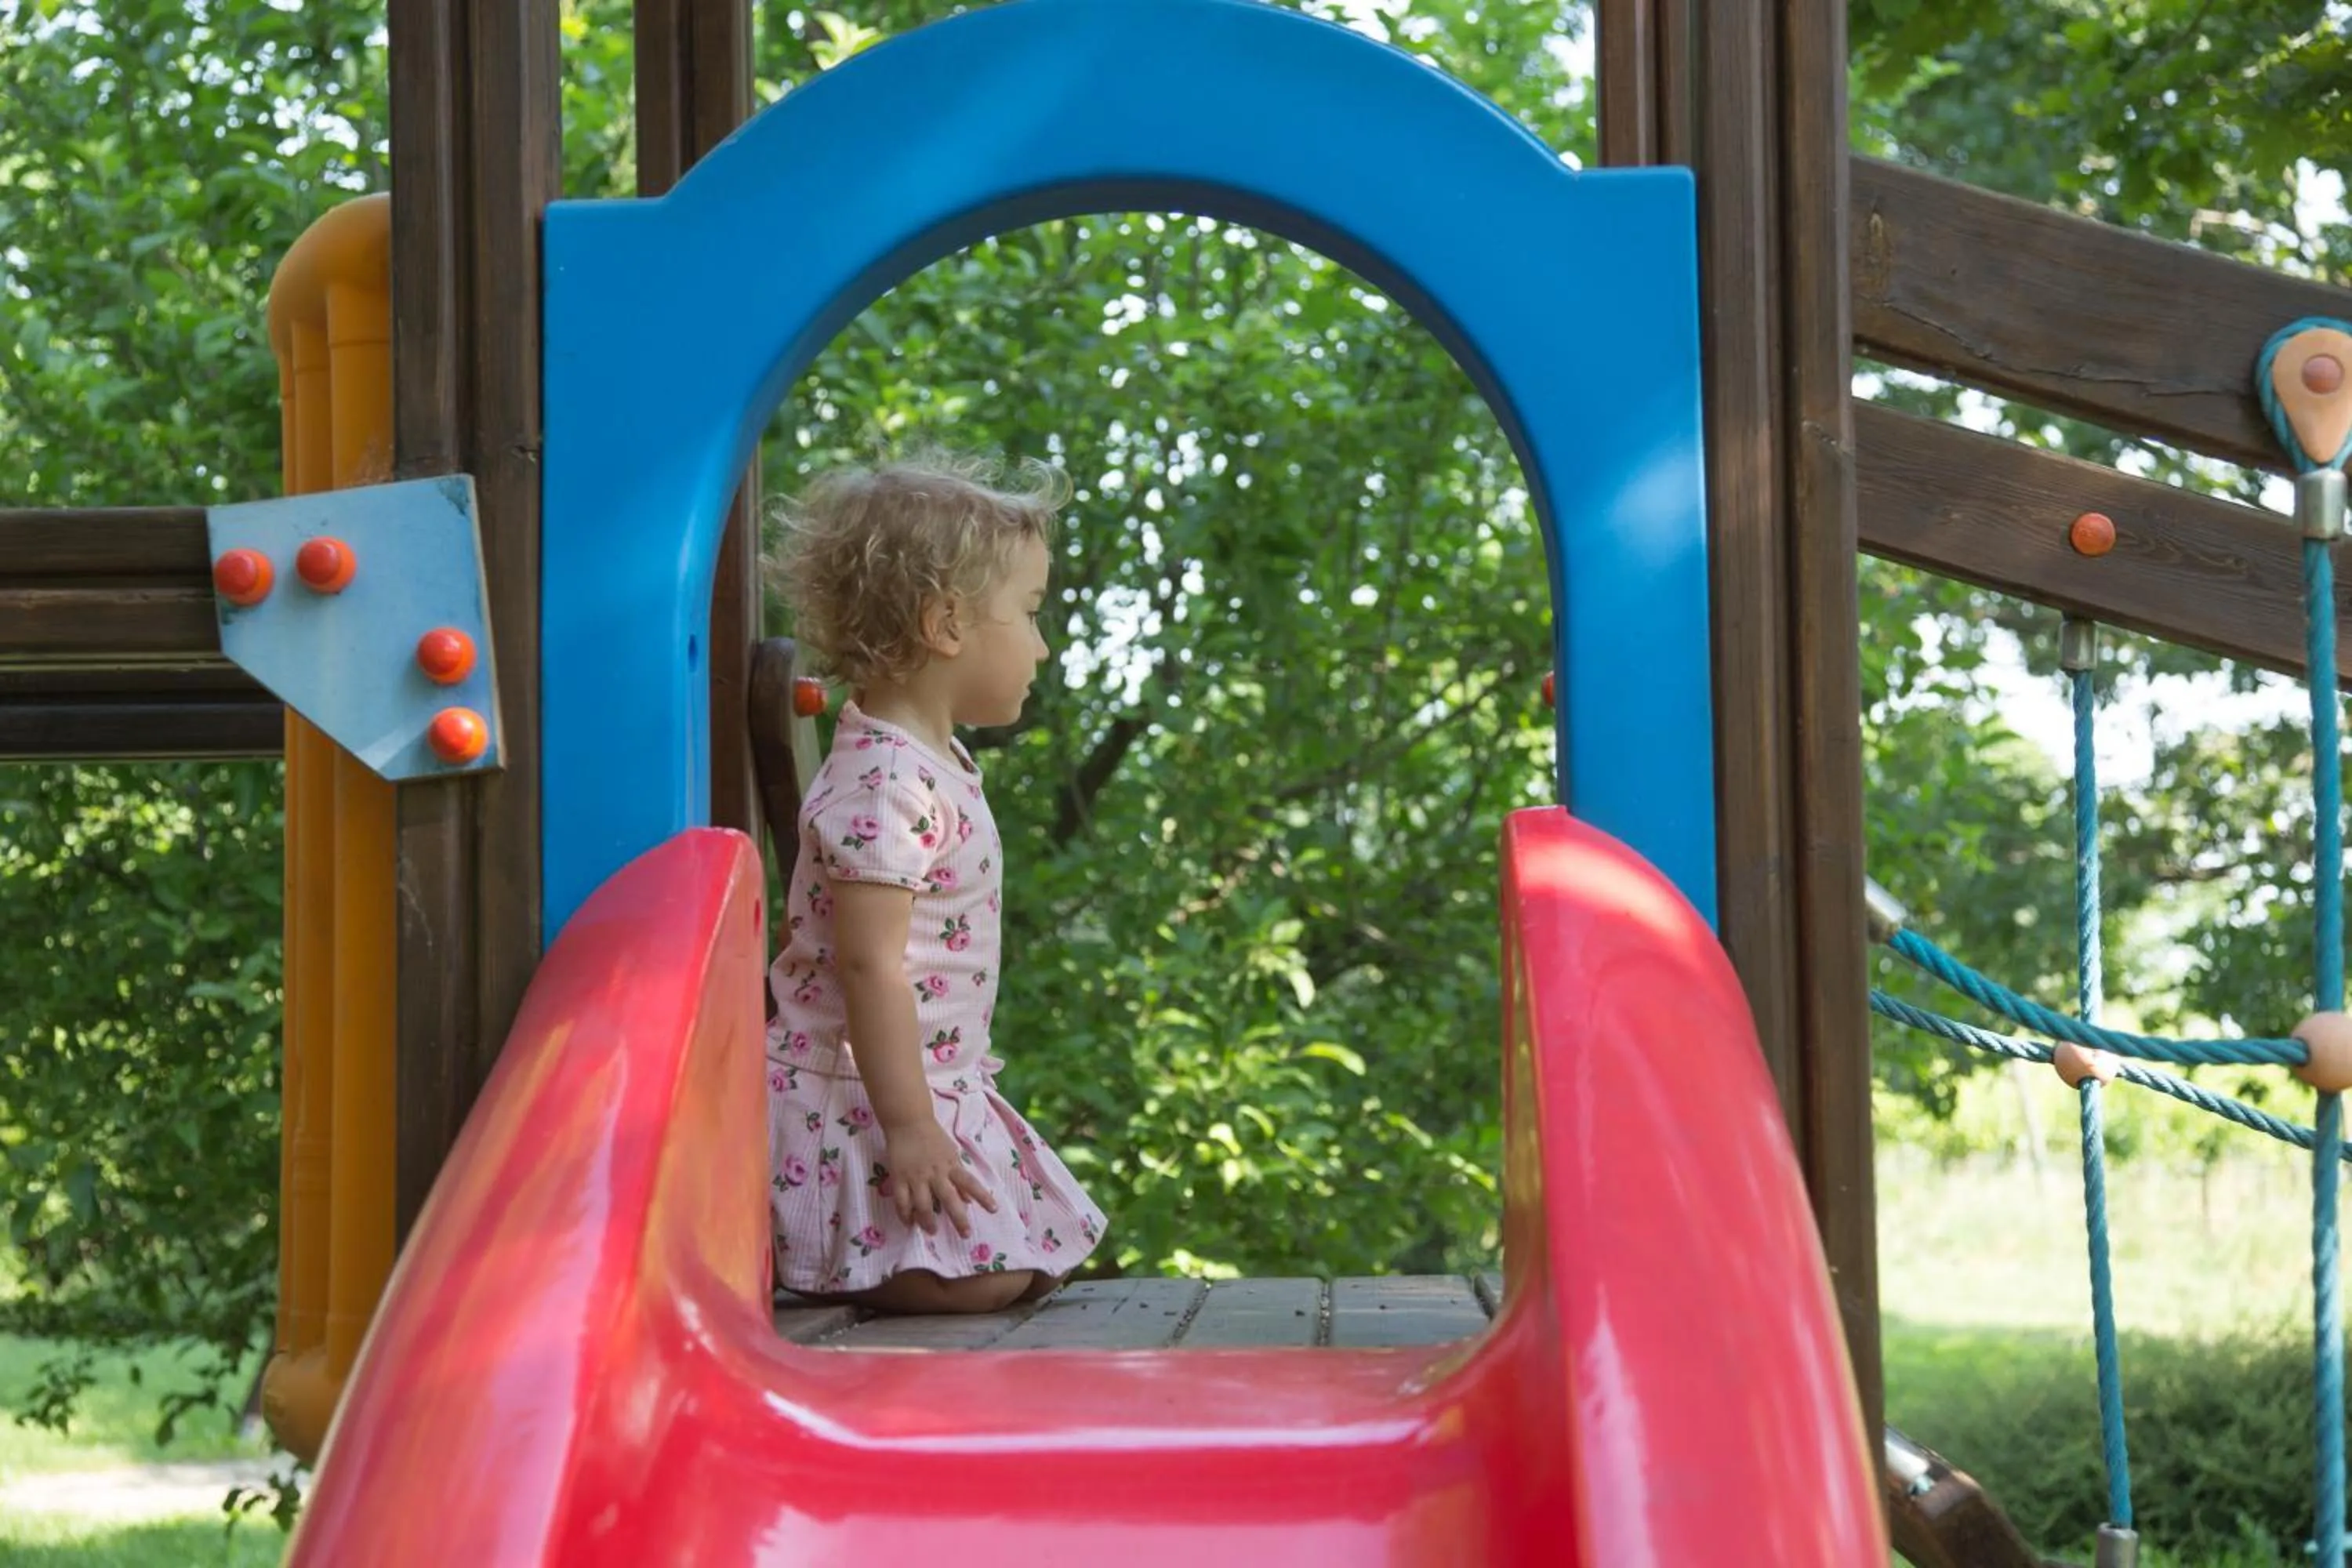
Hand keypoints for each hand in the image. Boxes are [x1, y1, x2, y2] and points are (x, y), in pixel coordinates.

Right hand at [882, 1119, 997, 1237]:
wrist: (908, 1122)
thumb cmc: (933, 1138)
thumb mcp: (952, 1153)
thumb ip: (959, 1176)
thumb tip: (969, 1199)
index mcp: (951, 1165)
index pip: (970, 1183)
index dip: (983, 1196)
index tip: (993, 1209)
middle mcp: (935, 1173)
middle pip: (948, 1199)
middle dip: (958, 1218)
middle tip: (965, 1234)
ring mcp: (916, 1177)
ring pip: (922, 1205)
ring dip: (928, 1221)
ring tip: (932, 1231)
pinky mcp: (899, 1178)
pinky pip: (901, 1201)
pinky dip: (905, 1215)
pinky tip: (909, 1223)